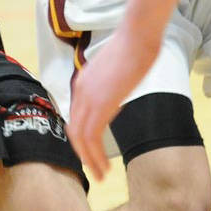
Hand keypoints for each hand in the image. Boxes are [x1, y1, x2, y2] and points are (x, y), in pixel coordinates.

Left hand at [67, 30, 158, 180]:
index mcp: (84, 82)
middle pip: (73, 130)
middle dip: (82, 153)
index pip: (76, 116)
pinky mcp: (100, 104)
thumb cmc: (135, 47)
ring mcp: (88, 97)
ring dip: (90, 160)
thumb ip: (112, 85)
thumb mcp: (117, 70)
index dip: (82, 137)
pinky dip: (96, 156)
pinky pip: (91, 137)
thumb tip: (116, 98)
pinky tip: (106, 167)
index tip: (93, 150)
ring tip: (101, 175)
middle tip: (94, 169)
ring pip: (80, 138)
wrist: (137, 35)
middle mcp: (81, 90)